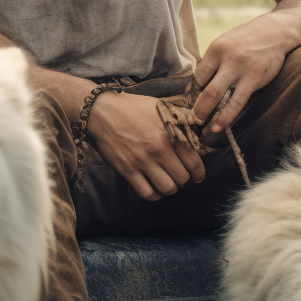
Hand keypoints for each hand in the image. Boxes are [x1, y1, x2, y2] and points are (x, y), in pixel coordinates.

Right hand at [86, 91, 205, 200]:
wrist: (101, 111)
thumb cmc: (133, 107)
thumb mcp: (161, 106)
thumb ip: (181, 117)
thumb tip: (198, 126)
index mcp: (170, 133)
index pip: (193, 162)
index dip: (199, 173)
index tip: (198, 176)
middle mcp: (158, 150)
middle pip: (182, 178)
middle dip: (183, 179)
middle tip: (179, 175)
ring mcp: (142, 162)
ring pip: (167, 189)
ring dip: (170, 188)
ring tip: (167, 181)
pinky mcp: (127, 170)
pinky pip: (147, 193)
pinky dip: (154, 194)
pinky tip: (153, 187)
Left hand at [192, 16, 291, 134]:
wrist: (275, 31)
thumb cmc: (247, 40)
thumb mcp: (227, 44)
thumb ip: (215, 62)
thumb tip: (199, 86)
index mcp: (215, 48)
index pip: (197, 76)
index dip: (191, 94)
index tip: (190, 106)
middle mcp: (226, 58)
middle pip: (205, 88)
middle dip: (197, 108)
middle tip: (192, 121)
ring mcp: (241, 69)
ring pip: (219, 97)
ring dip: (208, 115)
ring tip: (204, 129)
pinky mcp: (255, 78)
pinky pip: (238, 101)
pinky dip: (227, 116)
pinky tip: (220, 125)